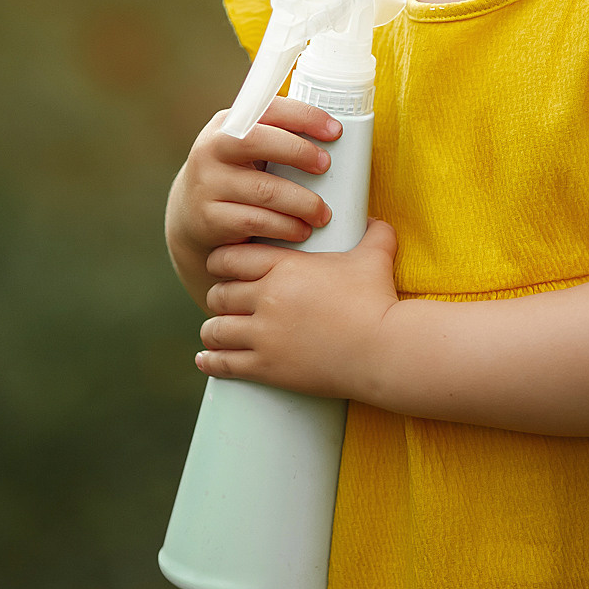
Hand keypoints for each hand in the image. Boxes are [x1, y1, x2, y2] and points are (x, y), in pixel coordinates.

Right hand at [164, 97, 341, 306]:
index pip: (268, 108)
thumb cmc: (239, 173)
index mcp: (229, 122)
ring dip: (301, 202)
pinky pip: (255, 221)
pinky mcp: (208, 218)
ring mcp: (207, 183)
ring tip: (322, 213)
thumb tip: (338, 135)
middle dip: (299, 152)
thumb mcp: (250, 149)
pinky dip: (285, 227)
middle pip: (258, 141)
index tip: (335, 131)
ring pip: (263, 190)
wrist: (192, 212)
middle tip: (326, 167)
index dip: (304, 116)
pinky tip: (301, 230)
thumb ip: (279, 136)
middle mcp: (212, 148)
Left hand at [196, 217, 398, 400]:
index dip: (221, 262)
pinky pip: (224, 364)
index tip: (221, 267)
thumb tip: (376, 220)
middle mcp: (267, 298)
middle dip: (219, 296)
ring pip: (215, 330)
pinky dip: (211, 361)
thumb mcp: (375, 257)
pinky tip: (205, 359)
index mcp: (284, 267)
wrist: (383, 349)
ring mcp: (264, 335)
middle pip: (219, 294)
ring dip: (214, 330)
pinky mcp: (267, 368)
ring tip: (217, 331)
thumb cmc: (377, 300)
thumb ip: (373, 232)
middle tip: (224, 301)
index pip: (231, 258)